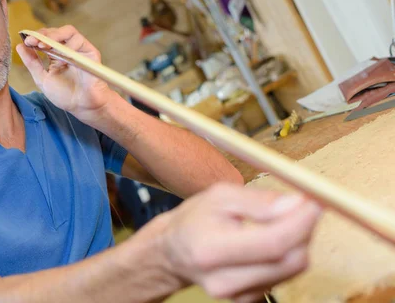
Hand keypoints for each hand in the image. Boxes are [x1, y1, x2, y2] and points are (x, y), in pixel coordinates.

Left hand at [16, 26, 112, 118]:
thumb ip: (32, 63)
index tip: (27, 41)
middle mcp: (67, 50)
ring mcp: (79, 50)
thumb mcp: (43, 79)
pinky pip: (79, 40)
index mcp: (55, 55)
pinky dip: (69, 46)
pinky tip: (62, 58)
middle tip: (34, 41)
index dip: (36, 37)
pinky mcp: (90, 52)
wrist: (82, 106)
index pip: (45, 38)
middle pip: (55, 32)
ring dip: (54, 36)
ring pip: (68, 31)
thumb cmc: (65, 95)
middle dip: (43, 34)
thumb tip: (20, 46)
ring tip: (44, 46)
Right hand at [148, 183, 321, 302]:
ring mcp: (237, 296)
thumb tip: (297, 203)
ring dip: (297, 242)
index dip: (301, 223)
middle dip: (305, 231)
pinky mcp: (248, 301)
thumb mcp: (219, 196)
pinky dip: (287, 255)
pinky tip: (270, 240)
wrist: (172, 253)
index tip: (315, 203)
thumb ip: (258, 201)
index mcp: (213, 249)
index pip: (273, 243)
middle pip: (290, 261)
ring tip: (280, 221)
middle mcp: (225, 280)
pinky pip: (284, 276)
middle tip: (304, 207)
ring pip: (292, 269)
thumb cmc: (194, 220)